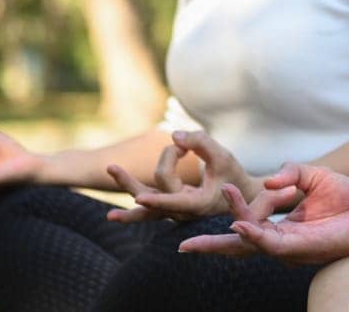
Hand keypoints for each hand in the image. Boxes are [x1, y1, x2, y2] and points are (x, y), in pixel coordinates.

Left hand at [106, 130, 262, 223]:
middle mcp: (182, 211)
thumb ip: (201, 143)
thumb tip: (174, 136)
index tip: (139, 198)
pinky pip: (150, 203)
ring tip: (106, 184)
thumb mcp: (224, 156)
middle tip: (111, 168)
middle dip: (131, 183)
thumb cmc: (234, 175)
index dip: (156, 199)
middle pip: (152, 197)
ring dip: (127, 190)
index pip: (173, 200)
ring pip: (146, 206)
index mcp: (197, 204)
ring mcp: (175, 208)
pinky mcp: (171, 202)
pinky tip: (116, 212)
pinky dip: (137, 200)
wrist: (241, 196)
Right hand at [178, 163, 348, 264]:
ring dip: (235, 226)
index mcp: (284, 227)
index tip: (224, 187)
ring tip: (219, 211)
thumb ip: (289, 173)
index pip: (248, 223)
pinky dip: (255, 235)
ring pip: (254, 243)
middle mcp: (285, 242)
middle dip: (211, 247)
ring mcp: (294, 248)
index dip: (234, 207)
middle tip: (183, 244)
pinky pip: (274, 245)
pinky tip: (240, 225)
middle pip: (241, 246)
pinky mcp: (306, 249)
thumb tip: (268, 182)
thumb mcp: (314, 177)